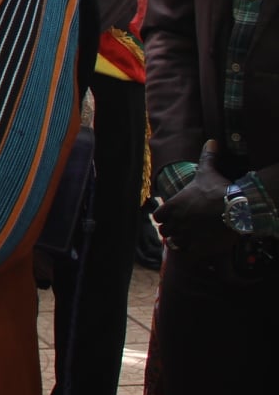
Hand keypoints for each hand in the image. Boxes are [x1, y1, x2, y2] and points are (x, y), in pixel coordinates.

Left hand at [159, 141, 234, 257]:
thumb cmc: (219, 189)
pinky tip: (198, 248)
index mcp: (173, 205)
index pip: (157, 216)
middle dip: (171, 230)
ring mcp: (186, 235)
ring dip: (179, 241)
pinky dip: (191, 252)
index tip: (171, 217)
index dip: (163, 217)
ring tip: (188, 239)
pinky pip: (187, 254)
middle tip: (181, 228)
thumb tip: (212, 141)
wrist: (238, 208)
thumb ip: (207, 157)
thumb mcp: (208, 171)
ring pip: (174, 243)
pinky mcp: (199, 247)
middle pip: (164, 231)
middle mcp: (175, 222)